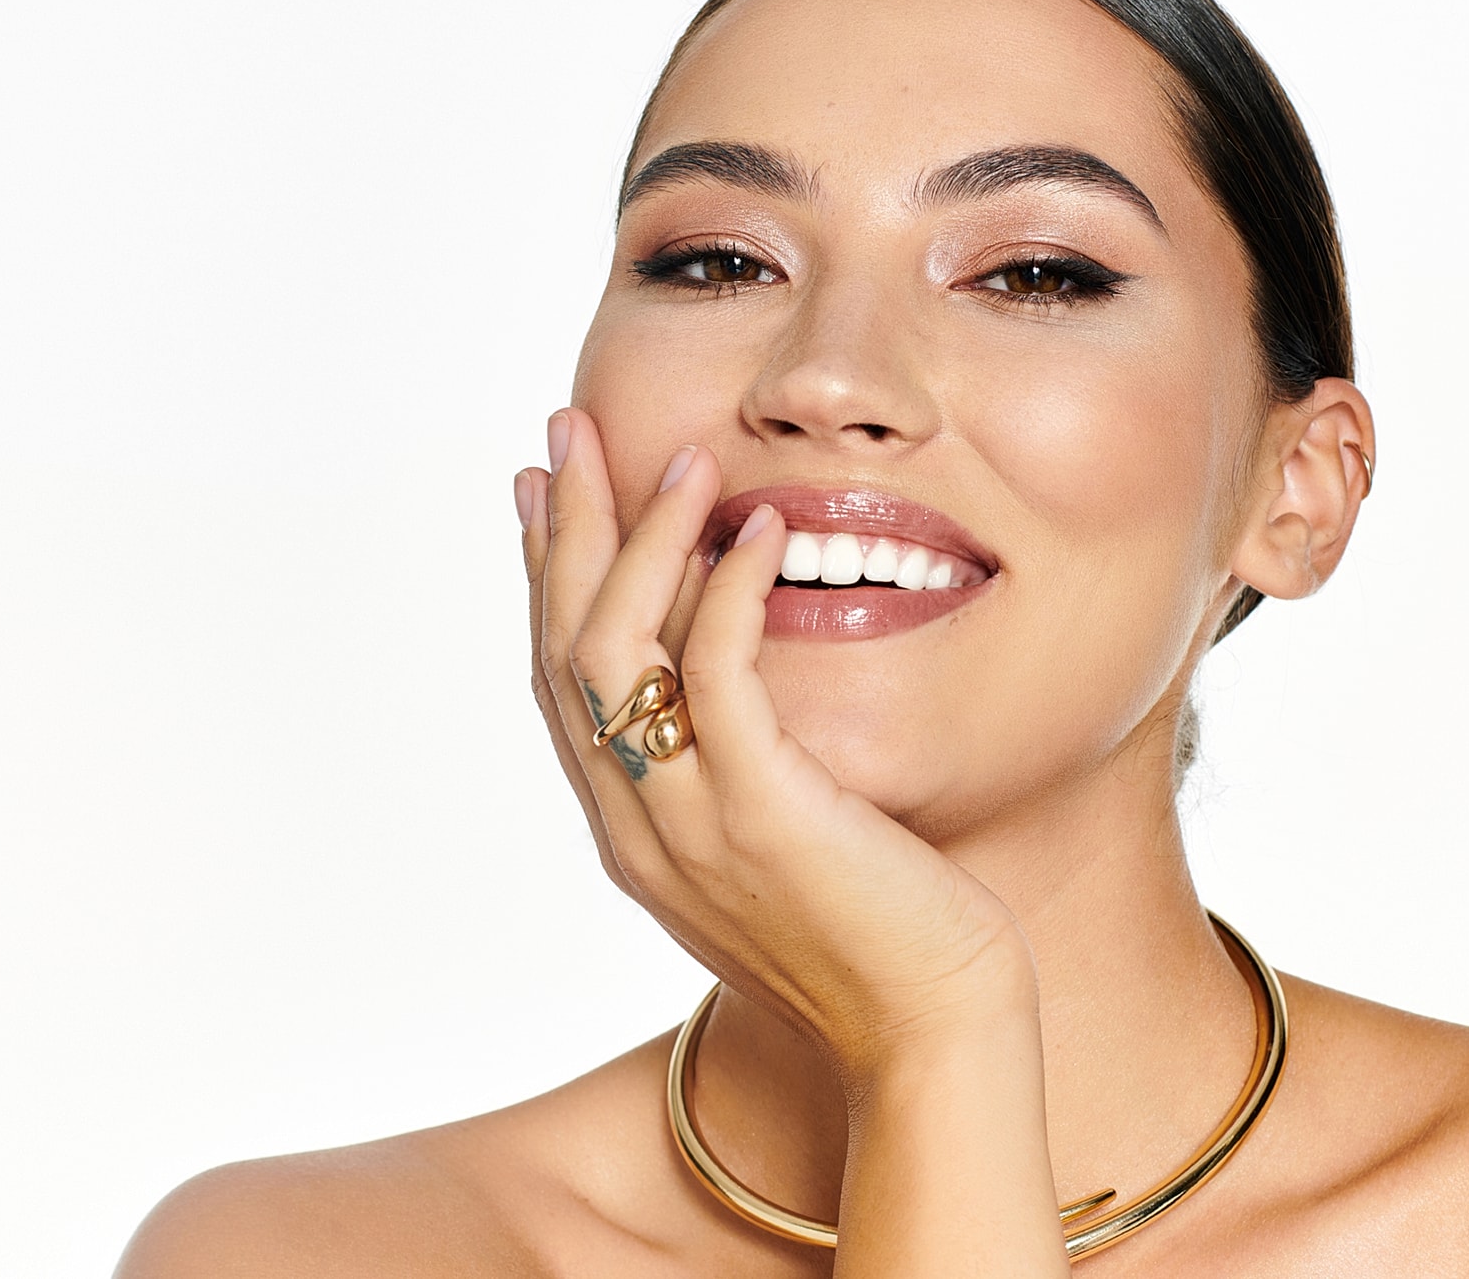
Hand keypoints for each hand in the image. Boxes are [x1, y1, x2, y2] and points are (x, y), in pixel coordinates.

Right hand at [514, 409, 1033, 1074]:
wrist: (928, 1036)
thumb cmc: (884, 939)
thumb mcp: (784, 846)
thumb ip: (742, 774)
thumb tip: (741, 692)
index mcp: (636, 836)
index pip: (560, 685)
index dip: (544, 578)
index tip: (540, 489)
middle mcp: (639, 830)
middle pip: (564, 653)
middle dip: (562, 532)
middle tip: (567, 431)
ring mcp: (691, 827)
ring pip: (614, 656)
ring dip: (635, 541)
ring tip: (672, 457)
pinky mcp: (765, 817)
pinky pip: (719, 678)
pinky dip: (731, 593)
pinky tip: (761, 531)